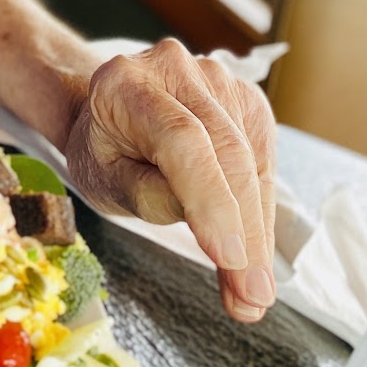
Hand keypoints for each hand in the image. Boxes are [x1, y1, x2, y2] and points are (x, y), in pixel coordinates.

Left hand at [64, 38, 275, 323]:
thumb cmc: (102, 151)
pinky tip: (253, 253)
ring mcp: (217, 78)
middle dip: (242, 233)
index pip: (180, 139)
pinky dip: (260, 213)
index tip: (228, 258)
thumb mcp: (104, 181)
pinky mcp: (246, 100)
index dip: (209, 199)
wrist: (109, 115)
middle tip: (249, 298)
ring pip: (252, 162)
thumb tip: (213, 225)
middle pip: (226, 152)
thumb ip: (149, 195)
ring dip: (257, 233)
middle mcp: (174, 68)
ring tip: (250, 292)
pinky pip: (264, 162)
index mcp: (124, 82)